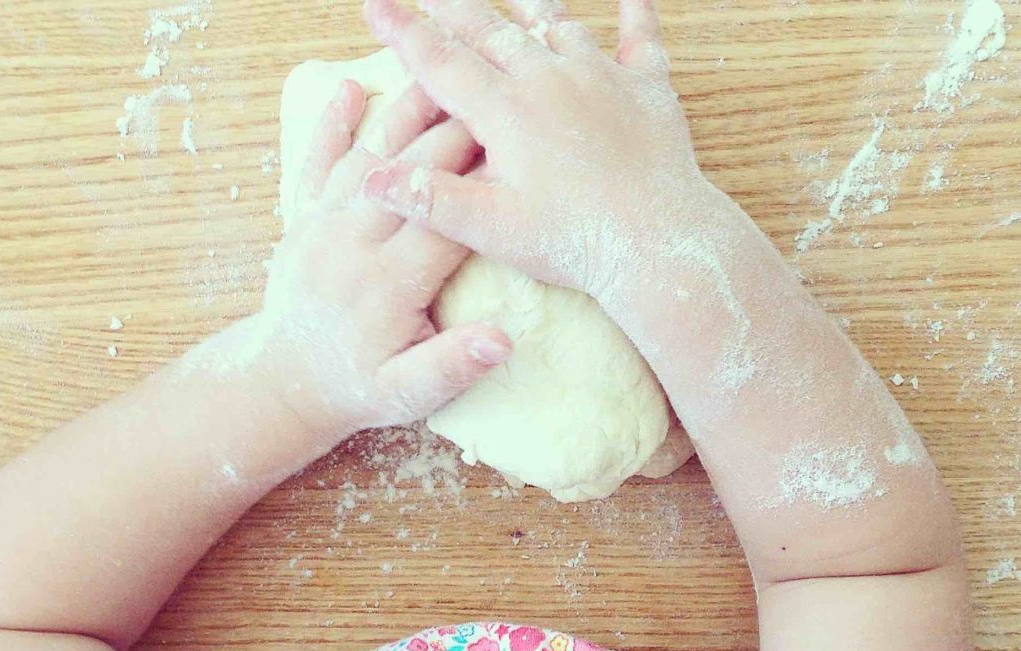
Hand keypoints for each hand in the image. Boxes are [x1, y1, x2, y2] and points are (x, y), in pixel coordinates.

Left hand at [240, 82, 511, 445]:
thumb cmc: (355, 388)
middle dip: (454, 134)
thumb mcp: (407, 396)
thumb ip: (452, 366)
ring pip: (368, 156)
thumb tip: (503, 340)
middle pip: (410, 175)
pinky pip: (315, 164)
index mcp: (388, 284)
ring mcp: (322, 226)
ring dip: (404, 114)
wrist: (283, 384)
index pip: (444, 220)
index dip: (484, 185)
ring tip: (438, 76)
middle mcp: (352, 244)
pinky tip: (351, 90)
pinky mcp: (303, 220)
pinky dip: (330, 126)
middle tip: (494, 99)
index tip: (520, 155)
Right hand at [360, 0, 714, 298]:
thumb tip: (372, 177)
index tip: (376, 6)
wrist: (660, 244)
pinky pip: (641, 38)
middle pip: (491, 31)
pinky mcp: (648, 88)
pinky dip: (635, 14)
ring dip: (527, 6)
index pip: (441, 62)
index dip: (404, 33)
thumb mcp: (493, 229)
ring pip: (556, 25)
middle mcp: (551, 79)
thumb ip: (432, 199)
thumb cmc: (575, 242)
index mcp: (507, 112)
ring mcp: (602, 77)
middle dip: (453, 10)